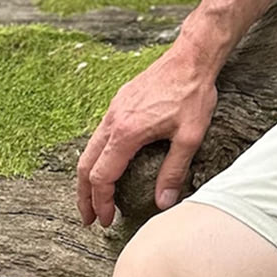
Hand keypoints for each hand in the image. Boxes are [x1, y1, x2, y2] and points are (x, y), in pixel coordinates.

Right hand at [76, 48, 217, 227]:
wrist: (192, 56)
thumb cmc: (193, 93)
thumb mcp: (190, 136)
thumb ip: (174, 171)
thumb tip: (163, 203)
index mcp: (126, 132)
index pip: (102, 177)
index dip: (101, 203)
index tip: (105, 221)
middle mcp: (113, 120)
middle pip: (86, 165)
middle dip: (84, 196)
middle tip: (89, 218)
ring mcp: (114, 109)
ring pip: (89, 148)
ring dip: (89, 176)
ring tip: (95, 197)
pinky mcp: (120, 101)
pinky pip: (100, 133)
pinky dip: (97, 156)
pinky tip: (110, 163)